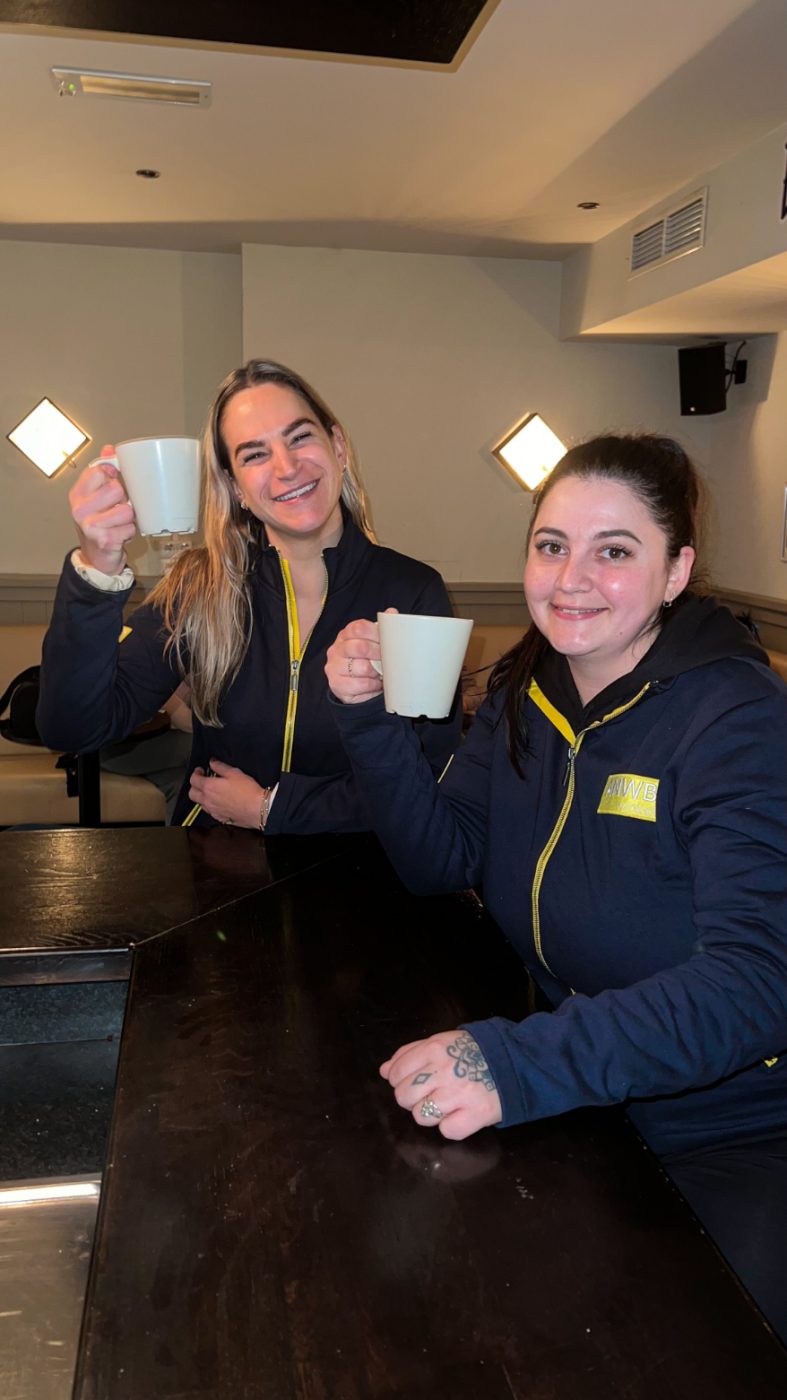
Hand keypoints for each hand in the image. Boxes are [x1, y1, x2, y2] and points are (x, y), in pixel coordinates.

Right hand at [69, 445, 136, 575]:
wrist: (96, 556)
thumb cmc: (98, 523)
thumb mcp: (96, 495)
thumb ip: (102, 471)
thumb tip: (109, 449)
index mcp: (77, 493)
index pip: (100, 471)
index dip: (113, 474)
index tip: (114, 480)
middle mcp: (80, 509)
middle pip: (116, 489)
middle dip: (123, 499)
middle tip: (117, 508)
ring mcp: (90, 526)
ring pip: (127, 510)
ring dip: (129, 518)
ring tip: (120, 522)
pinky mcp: (104, 540)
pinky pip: (130, 528)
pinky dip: (130, 532)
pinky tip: (121, 534)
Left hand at [189, 759, 267, 827]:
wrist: (257, 809)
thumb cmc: (247, 790)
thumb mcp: (234, 772)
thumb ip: (220, 766)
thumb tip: (212, 762)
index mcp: (209, 787)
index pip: (193, 780)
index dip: (196, 773)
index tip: (201, 770)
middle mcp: (207, 800)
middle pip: (192, 794)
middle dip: (195, 786)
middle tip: (203, 781)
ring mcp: (212, 811)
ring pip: (200, 803)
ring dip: (202, 796)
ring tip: (212, 791)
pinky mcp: (219, 818)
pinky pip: (209, 811)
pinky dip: (210, 805)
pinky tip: (219, 801)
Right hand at [325, 615, 387, 704]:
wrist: (357, 687)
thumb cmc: (367, 661)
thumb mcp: (375, 643)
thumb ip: (383, 628)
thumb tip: (391, 612)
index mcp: (346, 634)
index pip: (360, 628)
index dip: (377, 635)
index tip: (388, 642)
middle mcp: (337, 649)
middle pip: (360, 647)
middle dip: (378, 655)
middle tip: (387, 660)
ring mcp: (334, 667)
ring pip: (361, 667)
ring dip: (376, 672)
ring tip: (380, 673)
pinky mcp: (336, 684)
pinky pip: (359, 684)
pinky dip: (372, 685)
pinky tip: (375, 683)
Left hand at [380, 1029, 501, 1140]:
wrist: (515, 1061)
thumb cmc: (474, 1052)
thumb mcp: (442, 1041)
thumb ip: (410, 1053)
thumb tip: (384, 1071)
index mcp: (434, 1049)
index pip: (396, 1072)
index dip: (400, 1080)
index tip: (414, 1081)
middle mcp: (443, 1071)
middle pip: (404, 1097)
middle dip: (412, 1099)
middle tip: (430, 1093)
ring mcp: (458, 1095)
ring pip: (421, 1117)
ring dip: (431, 1114)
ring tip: (446, 1104)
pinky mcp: (475, 1115)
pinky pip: (447, 1130)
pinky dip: (452, 1126)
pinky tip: (461, 1113)